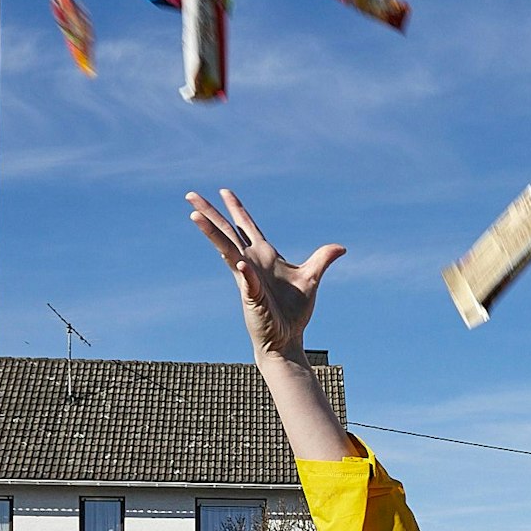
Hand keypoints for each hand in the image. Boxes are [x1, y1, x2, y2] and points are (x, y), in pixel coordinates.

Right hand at [188, 189, 344, 360]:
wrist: (287, 339)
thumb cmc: (294, 311)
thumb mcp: (311, 279)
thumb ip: (322, 260)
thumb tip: (341, 248)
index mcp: (264, 256)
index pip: (246, 227)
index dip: (236, 209)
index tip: (224, 191)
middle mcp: (251, 263)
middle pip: (227, 232)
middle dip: (210, 213)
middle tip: (190, 195)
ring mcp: (248, 279)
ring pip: (226, 251)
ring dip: (211, 234)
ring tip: (195, 216)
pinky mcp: (252, 297)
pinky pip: (247, 282)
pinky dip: (244, 273)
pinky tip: (240, 264)